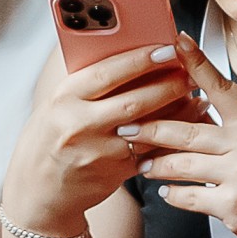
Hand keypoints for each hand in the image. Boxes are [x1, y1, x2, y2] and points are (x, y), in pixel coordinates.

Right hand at [2, 41, 190, 237]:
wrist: (39, 189)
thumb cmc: (48, 139)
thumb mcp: (58, 105)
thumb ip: (88, 84)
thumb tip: (130, 56)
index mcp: (64, 99)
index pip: (107, 73)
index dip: (140, 60)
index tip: (165, 48)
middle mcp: (80, 125)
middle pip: (134, 101)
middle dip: (169, 84)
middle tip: (191, 72)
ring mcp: (99, 152)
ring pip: (149, 128)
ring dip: (179, 111)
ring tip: (197, 95)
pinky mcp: (116, 171)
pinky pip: (152, 150)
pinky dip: (173, 136)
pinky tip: (188, 125)